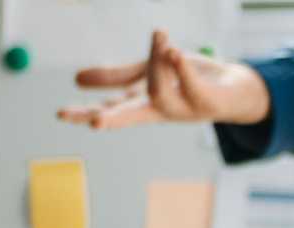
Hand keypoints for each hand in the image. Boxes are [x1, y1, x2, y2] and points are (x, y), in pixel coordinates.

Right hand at [59, 29, 272, 129]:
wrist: (234, 89)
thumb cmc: (188, 80)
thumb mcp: (148, 73)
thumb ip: (116, 77)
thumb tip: (76, 79)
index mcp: (143, 104)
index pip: (109, 110)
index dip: (85, 111)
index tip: (59, 115)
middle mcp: (161, 110)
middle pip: (132, 116)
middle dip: (113, 118)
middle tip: (94, 123)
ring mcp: (183, 110)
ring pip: (159, 94)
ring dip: (156, 65)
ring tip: (161, 38)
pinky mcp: (206, 103)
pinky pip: (191, 88)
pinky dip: (181, 68)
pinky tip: (173, 52)